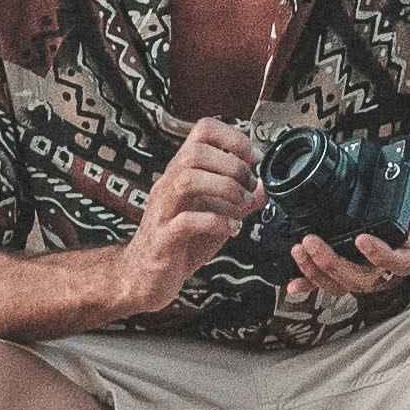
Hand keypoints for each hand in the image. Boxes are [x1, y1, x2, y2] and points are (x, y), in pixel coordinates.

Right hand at [108, 117, 260, 318]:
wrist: (145, 278)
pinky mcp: (162, 240)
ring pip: (186, 180)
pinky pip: (185, 222)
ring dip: (224, 189)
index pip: (202, 131)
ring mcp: (162, 211)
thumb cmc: (180, 243)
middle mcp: (169, 185)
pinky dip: (216, 222)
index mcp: (182, 172)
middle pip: (195, 152)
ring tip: (242, 204)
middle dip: (232, 165)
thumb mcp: (216, 216)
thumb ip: (240, 201)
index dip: (234, 138)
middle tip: (249, 187)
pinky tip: (231, 228)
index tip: (255, 159)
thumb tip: (265, 186)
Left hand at [284, 141, 409, 301]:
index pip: (401, 262)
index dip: (382, 257)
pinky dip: (310, 282)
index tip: (363, 239)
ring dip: (318, 273)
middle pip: (364, 278)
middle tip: (312, 242)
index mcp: (409, 237)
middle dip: (334, 265)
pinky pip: (330, 277)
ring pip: (345, 282)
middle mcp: (388, 254)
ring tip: (300, 250)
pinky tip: (292, 283)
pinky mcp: (349, 253)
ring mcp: (367, 258)